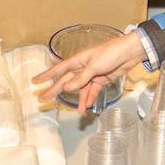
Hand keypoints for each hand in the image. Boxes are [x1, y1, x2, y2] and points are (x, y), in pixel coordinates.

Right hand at [32, 32, 146, 112]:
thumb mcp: (94, 66)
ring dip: (78, 99)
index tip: (34, 81)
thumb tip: (67, 87)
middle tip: (42, 99)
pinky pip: (92, 90)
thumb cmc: (110, 53)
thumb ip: (81, 78)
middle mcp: (83, 68)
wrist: (129, 53)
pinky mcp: (101, 79)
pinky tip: (87, 106)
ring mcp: (92, 74)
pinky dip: (90, 98)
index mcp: (78, 60)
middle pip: (66, 81)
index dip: (46, 75)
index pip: (58, 69)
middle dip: (55, 91)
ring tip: (76, 111)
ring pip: (81, 89)